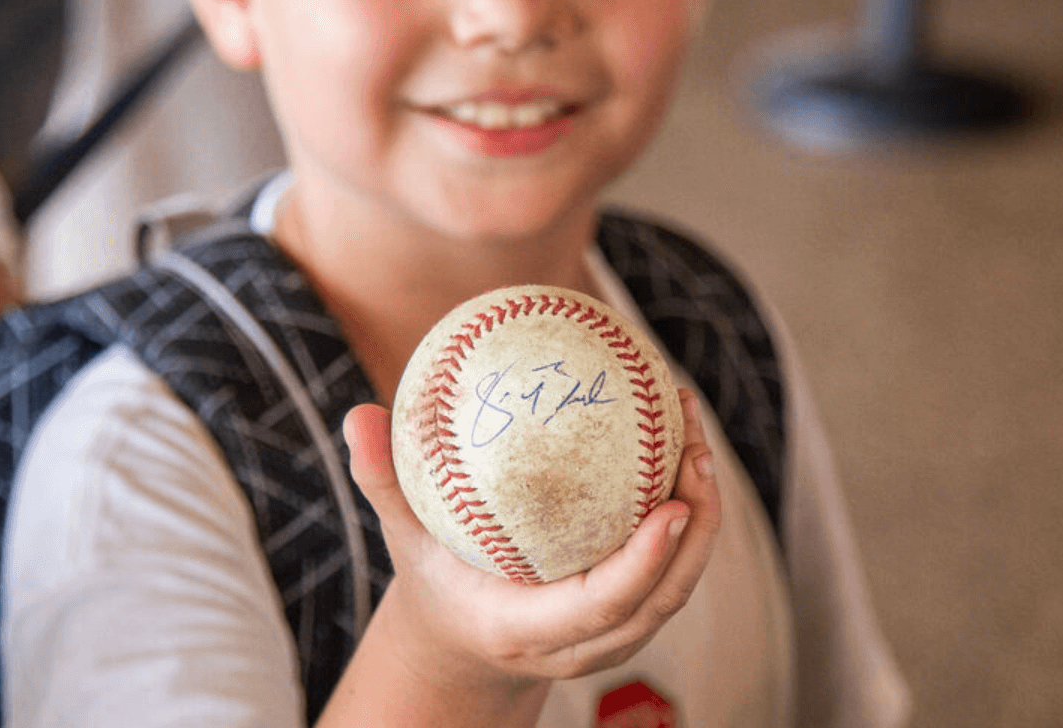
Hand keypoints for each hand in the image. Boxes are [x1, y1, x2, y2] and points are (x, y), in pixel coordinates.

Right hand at [328, 388, 719, 724]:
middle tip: (693, 445)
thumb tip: (358, 415)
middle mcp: (582, 644)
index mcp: (529, 628)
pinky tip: (679, 444)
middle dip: (694, 525)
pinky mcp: (631, 615)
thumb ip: (382, 483)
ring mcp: (613, 636)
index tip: (671, 504)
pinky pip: (674, 569)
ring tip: (695, 432)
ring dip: (703, 513)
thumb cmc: (433, 579)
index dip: (645, 561)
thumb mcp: (401, 538)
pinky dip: (689, 515)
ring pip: (678, 585)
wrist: (462, 647)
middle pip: (661, 597)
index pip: (603, 605)